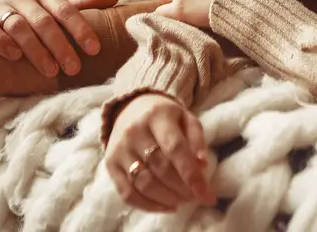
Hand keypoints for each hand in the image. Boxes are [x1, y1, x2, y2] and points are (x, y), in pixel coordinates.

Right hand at [0, 0, 119, 77]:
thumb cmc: (27, 9)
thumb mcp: (52, 4)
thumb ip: (82, 4)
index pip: (66, 9)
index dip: (81, 29)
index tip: (95, 49)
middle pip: (43, 21)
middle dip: (60, 45)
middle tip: (74, 68)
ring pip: (18, 26)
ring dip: (35, 48)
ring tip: (49, 70)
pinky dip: (1, 41)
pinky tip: (13, 57)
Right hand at [105, 94, 213, 212]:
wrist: (131, 109)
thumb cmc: (166, 118)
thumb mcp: (186, 119)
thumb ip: (197, 140)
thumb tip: (202, 165)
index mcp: (157, 115)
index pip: (175, 149)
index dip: (191, 175)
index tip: (206, 194)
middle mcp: (134, 131)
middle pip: (160, 168)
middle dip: (182, 189)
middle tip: (197, 198)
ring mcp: (119, 148)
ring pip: (144, 183)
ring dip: (167, 199)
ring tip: (183, 201)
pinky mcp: (110, 164)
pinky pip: (127, 193)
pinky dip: (149, 205)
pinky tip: (167, 206)